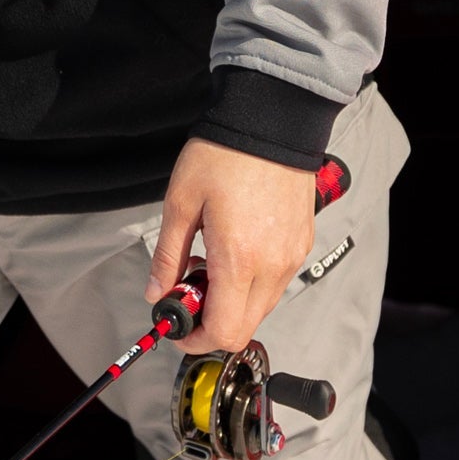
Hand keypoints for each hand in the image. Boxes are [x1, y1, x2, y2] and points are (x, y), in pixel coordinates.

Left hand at [150, 139, 316, 357]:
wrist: (273, 120)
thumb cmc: (225, 154)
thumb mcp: (180, 203)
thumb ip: (167, 256)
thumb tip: (157, 292)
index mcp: (239, 259)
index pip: (223, 331)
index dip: (195, 339)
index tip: (179, 325)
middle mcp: (272, 266)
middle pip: (244, 327)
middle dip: (212, 320)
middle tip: (189, 289)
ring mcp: (291, 256)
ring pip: (261, 307)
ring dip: (233, 302)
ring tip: (211, 263)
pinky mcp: (301, 244)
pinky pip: (276, 283)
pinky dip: (253, 283)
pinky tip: (236, 252)